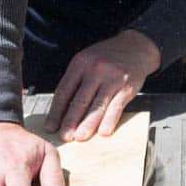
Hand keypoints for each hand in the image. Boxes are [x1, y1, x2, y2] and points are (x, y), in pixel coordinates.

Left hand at [44, 29, 160, 140]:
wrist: (135, 47)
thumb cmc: (107, 58)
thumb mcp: (87, 61)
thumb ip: (75, 81)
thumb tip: (62, 109)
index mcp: (80, 64)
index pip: (64, 91)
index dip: (56, 111)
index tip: (51, 126)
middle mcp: (95, 70)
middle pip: (80, 100)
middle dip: (70, 121)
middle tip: (64, 136)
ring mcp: (112, 79)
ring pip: (97, 106)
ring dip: (88, 124)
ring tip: (80, 137)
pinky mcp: (127, 87)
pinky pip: (116, 107)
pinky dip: (109, 120)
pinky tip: (103, 132)